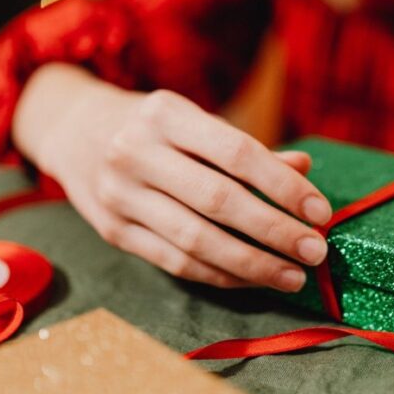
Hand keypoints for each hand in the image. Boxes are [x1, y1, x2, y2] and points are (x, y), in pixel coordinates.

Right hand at [21, 67, 332, 291]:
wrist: (73, 131)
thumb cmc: (154, 127)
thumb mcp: (196, 121)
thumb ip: (249, 150)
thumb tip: (304, 171)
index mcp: (165, 114)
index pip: (236, 153)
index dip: (283, 186)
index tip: (320, 212)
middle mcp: (135, 152)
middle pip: (218, 201)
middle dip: (274, 231)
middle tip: (316, 250)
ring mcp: (119, 195)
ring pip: (196, 241)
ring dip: (252, 264)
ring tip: (293, 275)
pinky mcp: (113, 231)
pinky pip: (176, 262)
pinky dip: (220, 275)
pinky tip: (254, 279)